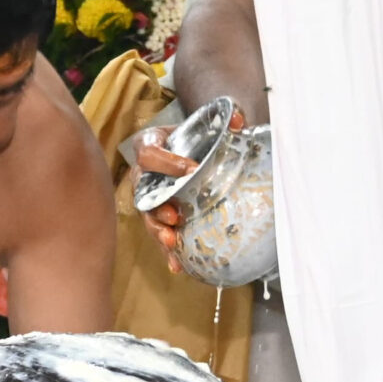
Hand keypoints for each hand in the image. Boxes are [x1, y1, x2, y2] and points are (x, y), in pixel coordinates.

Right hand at [133, 115, 241, 274]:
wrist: (191, 144)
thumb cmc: (195, 132)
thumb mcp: (208, 120)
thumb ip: (225, 116)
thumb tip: (240, 122)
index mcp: (150, 144)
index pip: (149, 154)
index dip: (166, 163)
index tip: (191, 168)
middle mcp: (143, 173)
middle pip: (142, 192)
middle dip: (157, 208)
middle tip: (175, 216)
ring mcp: (148, 195)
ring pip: (147, 216)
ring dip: (158, 231)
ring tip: (172, 241)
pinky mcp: (157, 214)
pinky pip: (159, 232)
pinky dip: (167, 251)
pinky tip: (177, 265)